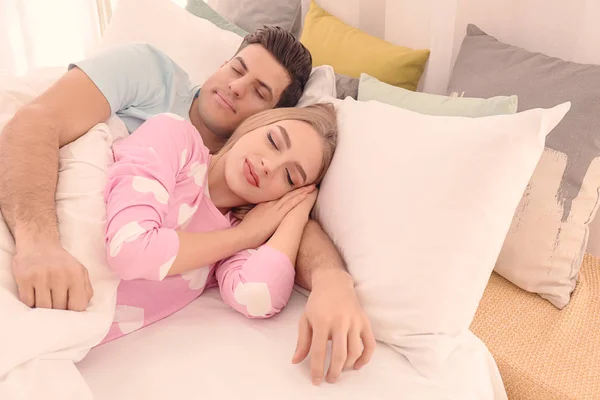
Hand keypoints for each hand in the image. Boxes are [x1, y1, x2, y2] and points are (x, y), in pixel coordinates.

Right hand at [11, 241, 93, 310]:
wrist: (39, 243)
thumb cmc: (61, 262)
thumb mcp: (80, 271)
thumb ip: (86, 290)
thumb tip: (84, 308)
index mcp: (76, 275)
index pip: (77, 306)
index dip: (73, 312)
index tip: (68, 309)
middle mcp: (59, 275)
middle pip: (59, 308)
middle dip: (58, 310)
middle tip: (55, 303)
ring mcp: (41, 277)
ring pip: (43, 307)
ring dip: (43, 308)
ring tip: (45, 299)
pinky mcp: (25, 278)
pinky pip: (28, 302)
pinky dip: (31, 303)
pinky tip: (34, 295)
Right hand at [238, 185, 314, 248]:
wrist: (243, 235)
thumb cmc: (245, 231)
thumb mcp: (251, 219)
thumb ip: (258, 215)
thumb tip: (260, 216)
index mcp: (264, 205)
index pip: (279, 196)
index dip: (288, 191)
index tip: (296, 187)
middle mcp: (270, 204)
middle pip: (286, 194)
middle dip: (298, 188)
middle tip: (308, 182)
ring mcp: (274, 208)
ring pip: (291, 196)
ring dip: (302, 191)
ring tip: (312, 186)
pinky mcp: (278, 214)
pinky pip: (292, 203)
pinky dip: (300, 197)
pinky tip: (307, 194)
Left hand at [292, 269, 375, 384]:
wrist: (334, 283)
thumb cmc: (317, 302)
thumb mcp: (305, 319)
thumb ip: (302, 342)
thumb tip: (296, 361)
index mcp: (322, 322)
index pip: (319, 352)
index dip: (317, 369)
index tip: (316, 381)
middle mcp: (339, 321)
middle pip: (339, 355)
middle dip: (334, 372)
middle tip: (330, 379)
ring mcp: (354, 321)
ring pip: (354, 351)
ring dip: (347, 366)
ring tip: (340, 370)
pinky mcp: (365, 321)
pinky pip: (370, 344)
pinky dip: (365, 358)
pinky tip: (356, 365)